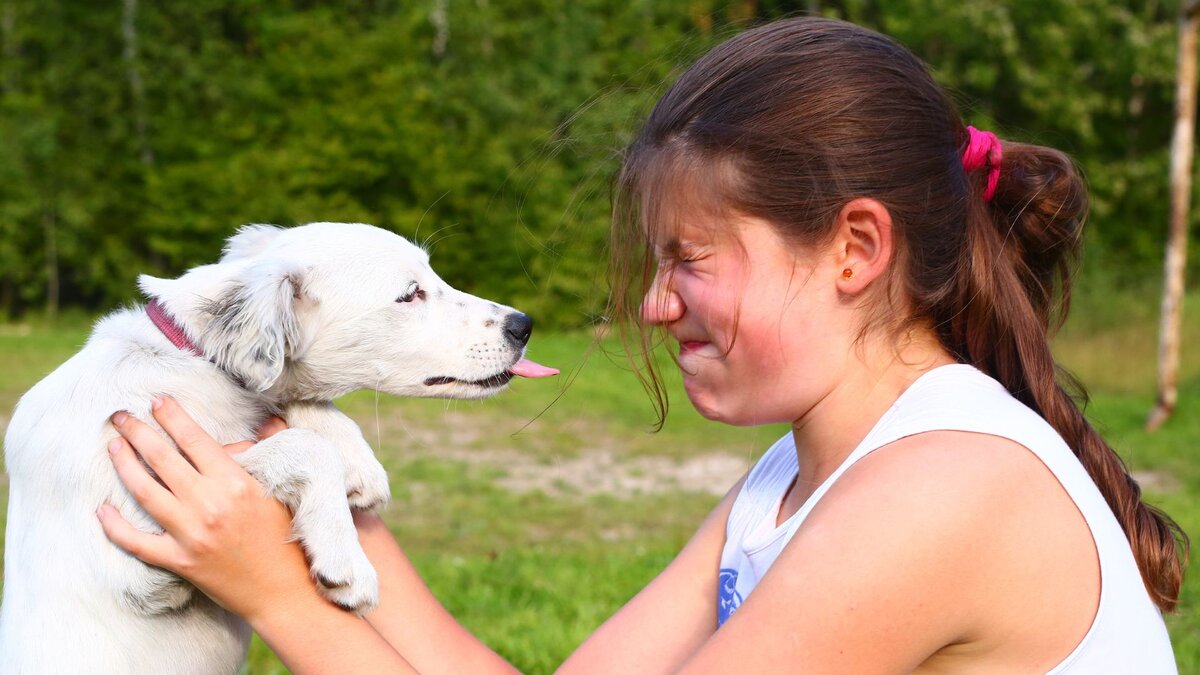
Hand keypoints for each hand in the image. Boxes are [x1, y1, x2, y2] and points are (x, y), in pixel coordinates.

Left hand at [97, 397, 313, 623]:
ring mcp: (191, 534)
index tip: (156, 401)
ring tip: (113, 447)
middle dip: (137, 432)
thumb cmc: (286, 535)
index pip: (194, 439)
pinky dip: (115, 526)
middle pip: (162, 458)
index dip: (172, 416)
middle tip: (120, 416)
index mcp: (235, 481)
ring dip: (124, 466)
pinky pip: (137, 542)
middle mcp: (209, 504)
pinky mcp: (180, 561)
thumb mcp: (281, 488)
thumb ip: (271, 451)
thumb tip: (267, 421)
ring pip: (145, 491)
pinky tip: (102, 509)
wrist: (284, 589)